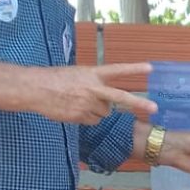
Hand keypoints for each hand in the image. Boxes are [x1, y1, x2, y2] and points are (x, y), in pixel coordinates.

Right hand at [40, 64, 157, 124]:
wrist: (35, 88)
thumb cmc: (54, 79)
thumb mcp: (77, 75)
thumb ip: (94, 85)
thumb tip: (104, 103)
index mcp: (92, 74)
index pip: (117, 70)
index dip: (134, 69)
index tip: (150, 68)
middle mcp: (93, 88)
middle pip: (120, 97)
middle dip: (138, 103)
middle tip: (154, 108)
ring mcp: (88, 103)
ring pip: (103, 113)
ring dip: (96, 110)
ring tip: (78, 102)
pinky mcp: (81, 116)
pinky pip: (92, 121)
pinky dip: (86, 118)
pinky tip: (74, 110)